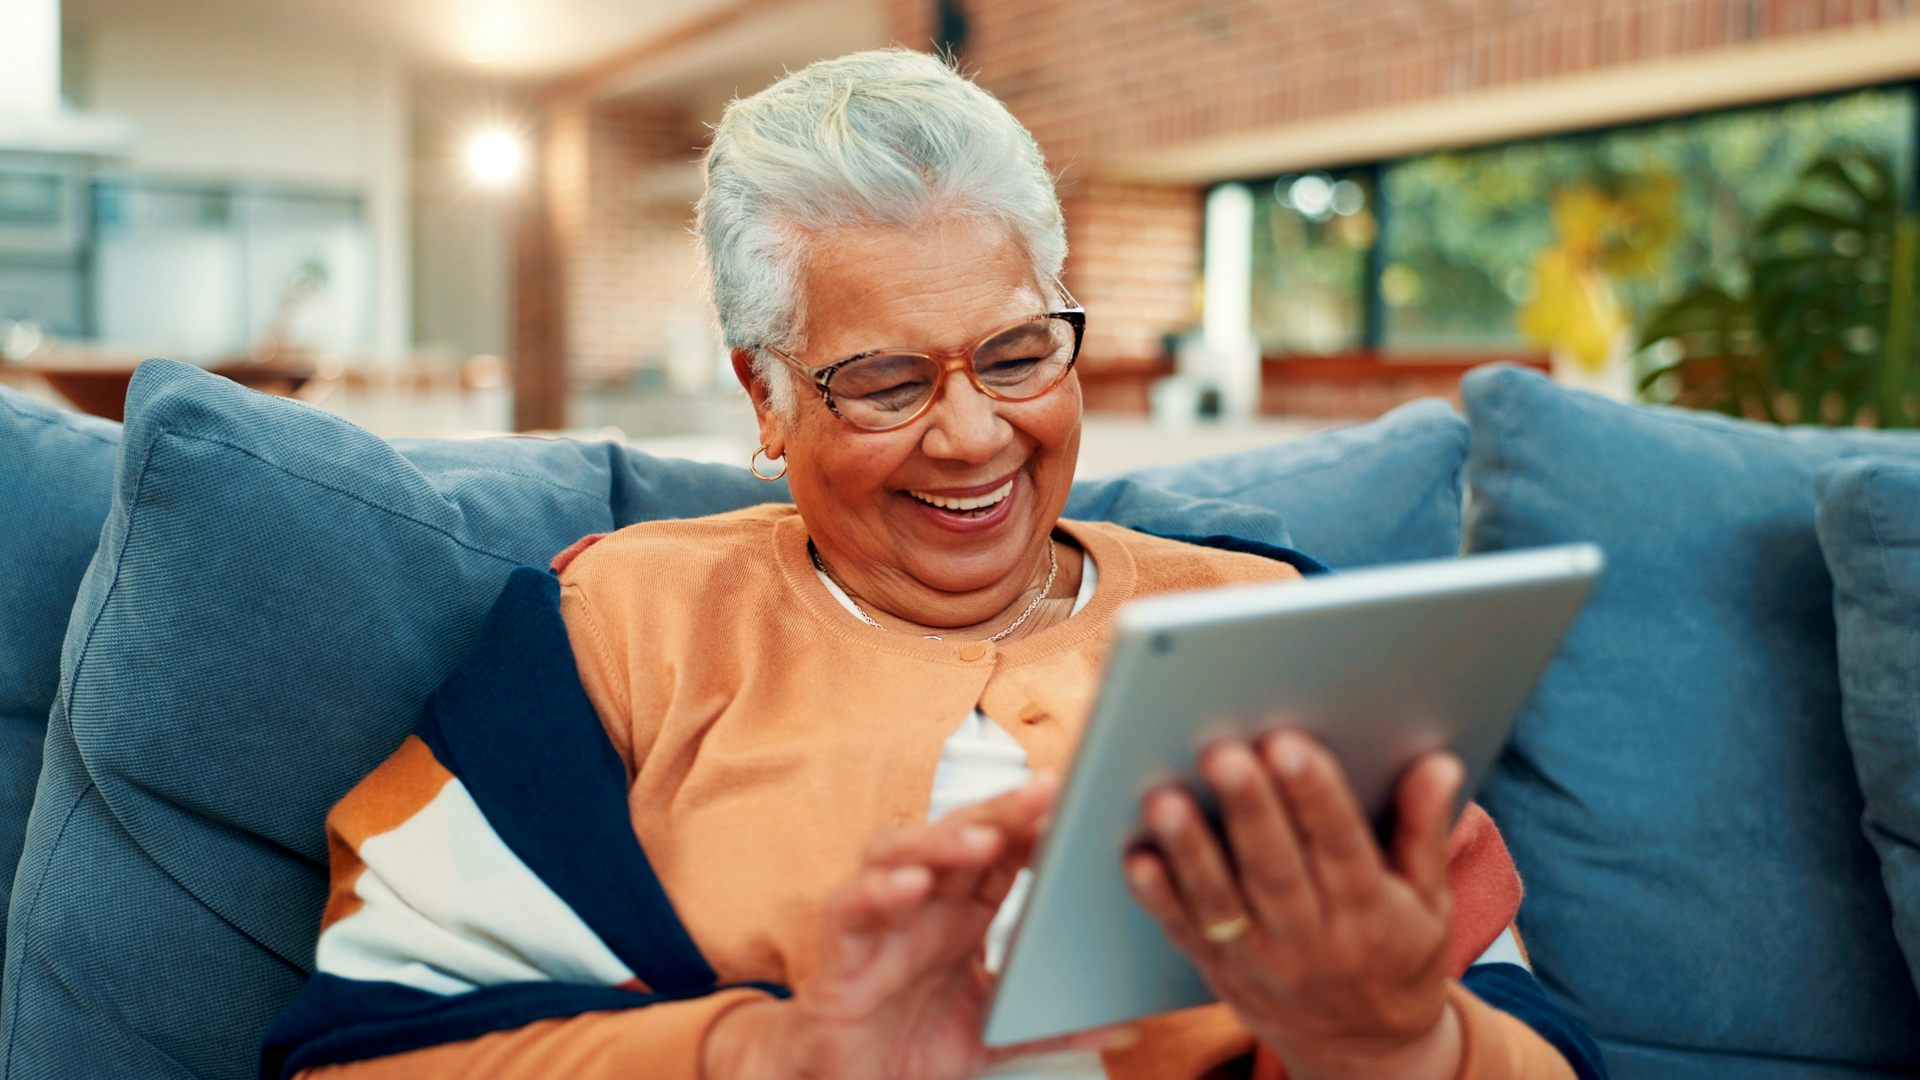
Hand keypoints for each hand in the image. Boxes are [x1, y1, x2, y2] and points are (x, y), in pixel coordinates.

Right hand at [704, 773, 1135, 1079]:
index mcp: (960, 911)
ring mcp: (877, 918)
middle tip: (1044, 792)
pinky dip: (881, 890)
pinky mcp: (838, 949)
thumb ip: (1054, 1026)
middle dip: (1000, 812)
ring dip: (942, 842)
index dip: (1032, 825)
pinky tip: (913, 886)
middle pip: (958, 836)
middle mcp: (919, 902)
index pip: (1000, 851)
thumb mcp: (995, 1036)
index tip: (1078, 803)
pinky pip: (854, 905)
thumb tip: (1129, 1023)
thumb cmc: (911, 1045)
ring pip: (902, 853)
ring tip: (986, 838)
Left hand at [1123, 733, 1465, 1079]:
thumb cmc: (1398, 956)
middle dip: (1248, 809)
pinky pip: (1185, 933)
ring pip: (1223, 901)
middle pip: (1275, 868)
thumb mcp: (1431, 902)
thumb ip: (1424, 830)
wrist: (1368, 1053)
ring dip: (1191, 851)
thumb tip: (1439, 764)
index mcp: (1370, 912)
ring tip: (1165, 800)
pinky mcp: (1220, 970)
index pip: (1341, 846)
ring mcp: (1262, 958)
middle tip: (1222, 754)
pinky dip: (1158, 898)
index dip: (1315, 795)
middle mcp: (1313, 938)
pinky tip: (1136, 859)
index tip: (1289, 744)